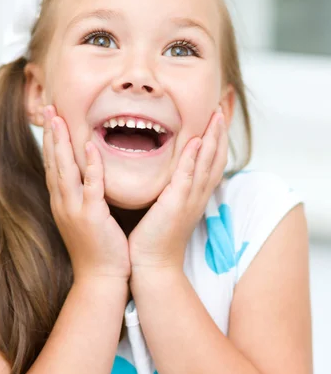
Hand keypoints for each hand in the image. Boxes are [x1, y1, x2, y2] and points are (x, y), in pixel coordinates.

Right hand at [43, 105, 130, 282]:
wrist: (100, 279)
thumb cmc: (98, 250)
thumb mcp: (86, 219)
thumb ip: (85, 197)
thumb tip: (89, 179)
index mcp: (62, 203)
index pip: (53, 166)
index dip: (51, 142)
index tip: (51, 119)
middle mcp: (63, 204)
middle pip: (53, 163)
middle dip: (50, 134)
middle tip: (48, 108)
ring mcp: (75, 210)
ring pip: (64, 170)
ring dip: (61, 143)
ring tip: (58, 118)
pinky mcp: (92, 217)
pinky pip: (90, 186)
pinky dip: (90, 165)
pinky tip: (88, 146)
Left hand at [128, 111, 227, 273]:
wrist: (151, 264)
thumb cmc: (153, 238)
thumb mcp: (165, 208)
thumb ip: (168, 189)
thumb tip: (164, 174)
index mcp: (194, 196)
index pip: (211, 163)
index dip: (216, 141)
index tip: (216, 120)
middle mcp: (198, 196)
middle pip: (216, 159)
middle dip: (220, 133)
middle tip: (222, 109)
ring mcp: (190, 200)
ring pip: (208, 164)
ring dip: (213, 139)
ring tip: (216, 116)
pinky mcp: (177, 204)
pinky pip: (189, 177)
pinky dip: (195, 158)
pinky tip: (196, 141)